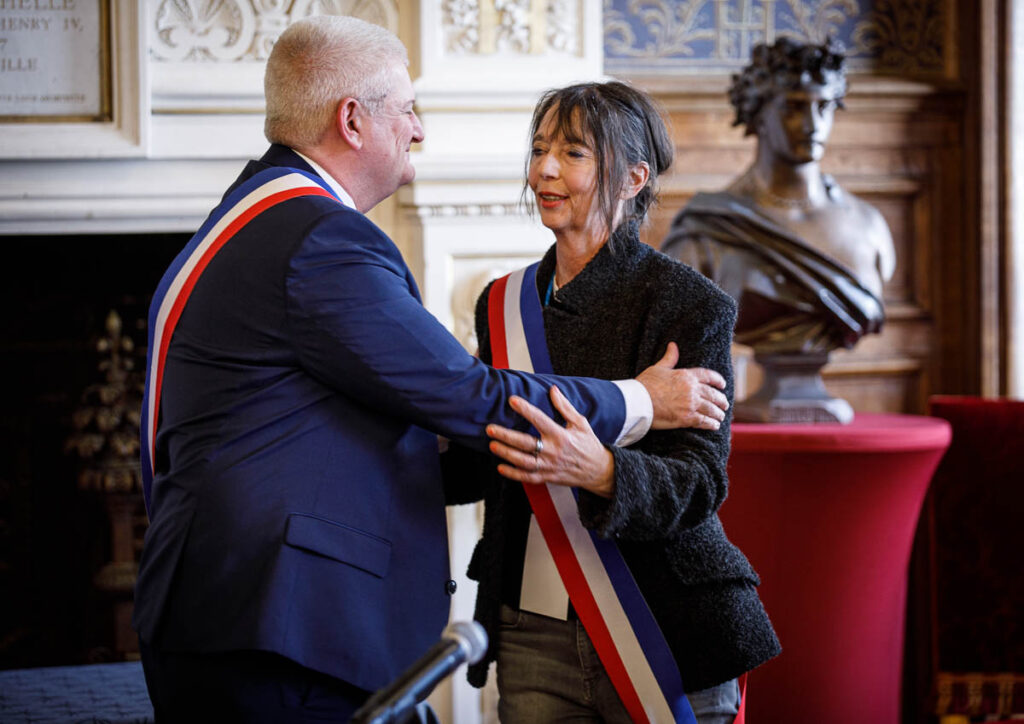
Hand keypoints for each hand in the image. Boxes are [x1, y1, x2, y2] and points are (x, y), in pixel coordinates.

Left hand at [486, 386, 614, 497]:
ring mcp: (549, 466)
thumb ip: (565, 407)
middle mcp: (553, 451)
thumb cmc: (588, 444)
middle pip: (526, 443)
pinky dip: (513, 474)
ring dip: (506, 454)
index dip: (526, 410)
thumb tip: (553, 390)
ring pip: (523, 461)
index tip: (512, 400)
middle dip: (507, 436)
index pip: (540, 420)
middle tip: (490, 429)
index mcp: (561, 435)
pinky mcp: (547, 477)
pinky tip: (501, 467)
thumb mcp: (580, 423)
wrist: (598, 471)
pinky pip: (527, 477)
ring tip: (492, 445)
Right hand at [636, 342, 728, 430]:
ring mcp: (690, 404)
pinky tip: (715, 425)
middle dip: (721, 400)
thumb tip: (673, 345)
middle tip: (724, 404)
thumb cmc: (645, 384)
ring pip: (711, 409)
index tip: (722, 385)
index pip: (708, 376)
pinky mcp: (686, 418)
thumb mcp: (658, 368)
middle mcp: (692, 389)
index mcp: (686, 376)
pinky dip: (711, 424)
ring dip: (718, 413)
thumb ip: (669, 358)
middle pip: (713, 394)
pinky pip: (704, 421)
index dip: (718, 380)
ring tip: (721, 416)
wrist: (638, 401)